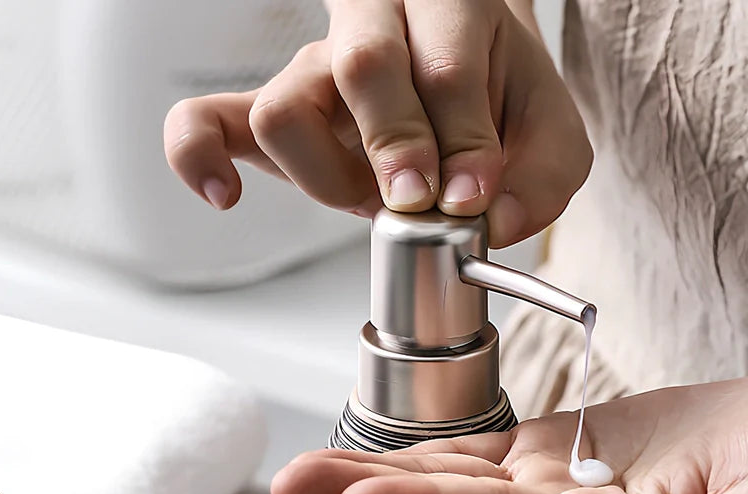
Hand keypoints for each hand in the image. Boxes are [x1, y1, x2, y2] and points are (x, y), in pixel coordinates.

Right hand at [162, 0, 590, 247]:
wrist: (457, 74)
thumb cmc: (498, 101)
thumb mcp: (548, 131)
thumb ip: (544, 174)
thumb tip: (493, 219)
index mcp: (447, 11)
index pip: (445, 66)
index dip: (461, 140)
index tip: (473, 197)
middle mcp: (370, 30)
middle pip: (360, 66)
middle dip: (393, 146)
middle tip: (415, 198)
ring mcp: (312, 71)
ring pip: (283, 111)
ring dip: (326, 179)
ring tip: (368, 201)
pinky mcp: (269, 113)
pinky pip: (206, 120)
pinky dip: (198, 157)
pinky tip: (226, 196)